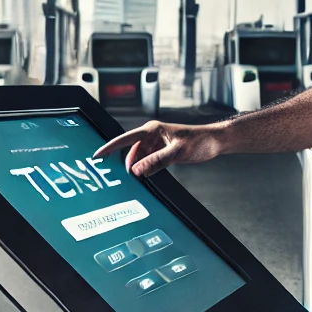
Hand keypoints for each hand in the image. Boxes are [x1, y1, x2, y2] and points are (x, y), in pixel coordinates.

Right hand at [93, 121, 224, 176]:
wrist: (215, 142)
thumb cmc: (199, 141)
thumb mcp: (177, 152)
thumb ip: (156, 161)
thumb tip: (137, 171)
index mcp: (152, 130)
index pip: (125, 139)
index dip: (109, 147)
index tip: (97, 156)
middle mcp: (151, 136)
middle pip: (131, 152)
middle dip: (126, 164)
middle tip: (121, 179)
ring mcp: (156, 145)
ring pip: (140, 159)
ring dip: (137, 169)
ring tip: (134, 181)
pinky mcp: (163, 153)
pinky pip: (149, 163)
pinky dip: (146, 171)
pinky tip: (145, 179)